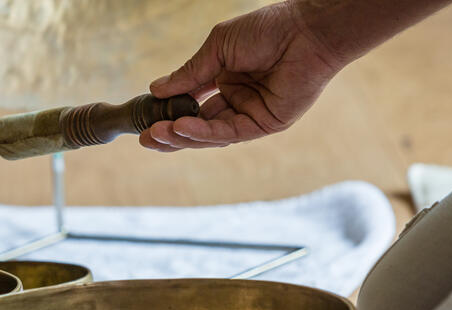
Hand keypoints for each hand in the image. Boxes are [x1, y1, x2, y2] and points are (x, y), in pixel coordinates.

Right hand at [139, 1, 341, 151]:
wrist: (305, 30)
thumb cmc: (266, 30)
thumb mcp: (218, 48)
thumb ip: (190, 73)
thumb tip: (157, 90)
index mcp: (227, 79)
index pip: (193, 103)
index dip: (170, 112)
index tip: (147, 118)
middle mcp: (238, 99)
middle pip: (199, 125)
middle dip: (172, 134)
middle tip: (146, 139)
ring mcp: (251, 113)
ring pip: (211, 133)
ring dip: (183, 136)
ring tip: (157, 135)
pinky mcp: (265, 124)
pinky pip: (229, 132)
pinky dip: (204, 132)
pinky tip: (182, 127)